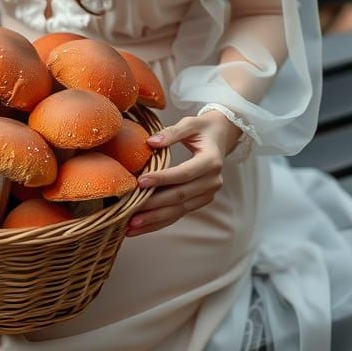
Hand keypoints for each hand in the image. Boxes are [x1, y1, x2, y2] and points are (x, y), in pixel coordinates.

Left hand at [125, 111, 240, 237]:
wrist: (221, 137)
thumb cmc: (203, 129)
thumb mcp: (190, 123)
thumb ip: (171, 132)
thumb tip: (150, 142)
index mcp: (211, 161)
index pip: (184, 173)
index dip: (162, 179)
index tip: (140, 182)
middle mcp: (212, 181)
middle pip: (180, 196)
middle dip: (154, 205)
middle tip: (130, 212)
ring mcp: (207, 194)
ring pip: (179, 210)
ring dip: (154, 220)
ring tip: (131, 227)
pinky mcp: (200, 201)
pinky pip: (179, 213)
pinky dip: (160, 221)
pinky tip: (142, 227)